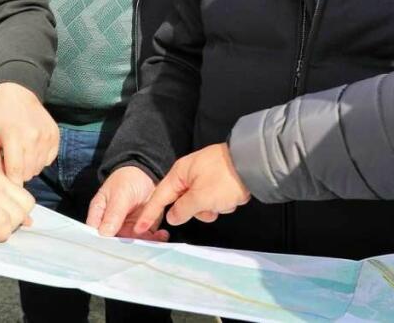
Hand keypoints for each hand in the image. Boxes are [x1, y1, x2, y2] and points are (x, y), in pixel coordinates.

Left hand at [0, 82, 59, 183]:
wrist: (18, 93)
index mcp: (14, 137)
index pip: (16, 172)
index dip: (11, 182)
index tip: (6, 184)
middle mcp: (34, 137)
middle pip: (28, 173)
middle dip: (18, 173)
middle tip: (10, 161)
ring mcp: (47, 136)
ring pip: (38, 168)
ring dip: (28, 166)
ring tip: (20, 153)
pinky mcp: (55, 135)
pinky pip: (48, 160)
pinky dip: (39, 159)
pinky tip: (31, 148)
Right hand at [86, 165, 168, 240]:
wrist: (146, 174)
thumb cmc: (126, 180)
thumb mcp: (120, 194)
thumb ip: (113, 214)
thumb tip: (104, 233)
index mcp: (99, 215)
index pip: (95, 235)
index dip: (101, 245)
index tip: (112, 250)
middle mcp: (111, 225)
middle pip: (114, 244)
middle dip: (126, 248)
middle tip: (138, 248)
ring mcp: (127, 228)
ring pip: (132, 245)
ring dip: (143, 244)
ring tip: (155, 239)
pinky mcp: (141, 229)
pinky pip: (146, 240)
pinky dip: (154, 240)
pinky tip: (162, 235)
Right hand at [134, 143, 250, 232]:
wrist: (254, 165)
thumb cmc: (225, 179)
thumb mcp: (201, 197)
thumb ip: (182, 209)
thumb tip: (172, 216)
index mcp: (180, 172)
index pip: (159, 196)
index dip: (149, 213)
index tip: (139, 228)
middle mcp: (190, 174)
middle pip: (182, 202)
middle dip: (196, 210)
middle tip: (209, 208)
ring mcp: (205, 178)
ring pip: (199, 205)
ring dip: (211, 208)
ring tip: (224, 202)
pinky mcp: (218, 182)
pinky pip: (212, 201)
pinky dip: (221, 203)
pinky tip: (231, 199)